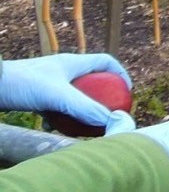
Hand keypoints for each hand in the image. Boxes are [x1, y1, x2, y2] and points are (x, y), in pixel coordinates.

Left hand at [0, 53, 135, 133]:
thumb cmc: (20, 83)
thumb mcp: (57, 97)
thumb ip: (85, 109)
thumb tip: (114, 122)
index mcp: (72, 63)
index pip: (106, 63)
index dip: (121, 76)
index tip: (126, 95)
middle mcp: (62, 71)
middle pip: (92, 83)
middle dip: (101, 100)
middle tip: (107, 116)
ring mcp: (48, 83)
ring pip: (74, 97)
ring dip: (80, 111)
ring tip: (83, 126)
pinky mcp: (35, 95)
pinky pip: (56, 107)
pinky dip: (59, 117)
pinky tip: (54, 128)